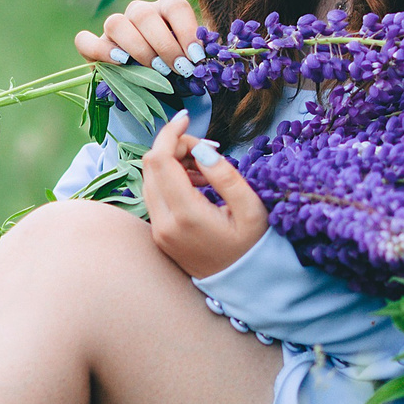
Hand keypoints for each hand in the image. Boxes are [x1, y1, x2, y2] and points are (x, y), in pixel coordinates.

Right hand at [74, 0, 205, 76]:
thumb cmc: (177, 71)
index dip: (187, 30)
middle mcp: (139, 12)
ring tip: (154, 70)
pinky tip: (121, 63)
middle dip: (164, 45)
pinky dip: (101, 50)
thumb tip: (208, 63)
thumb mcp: (191, 62)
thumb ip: (198, 58)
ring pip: (116, 22)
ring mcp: (115, 27)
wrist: (154, 88)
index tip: (196, 57)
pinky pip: (85, 41)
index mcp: (166, 10)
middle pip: (144, 15)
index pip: (175, 6)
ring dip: (137, 48)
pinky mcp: (94, 46)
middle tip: (178, 69)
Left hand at [141, 110, 267, 279]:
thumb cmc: (253, 246)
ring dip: (172, 162)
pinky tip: (197, 183)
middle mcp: (163, 224)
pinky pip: (154, 194)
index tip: (188, 118)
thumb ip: (225, 176)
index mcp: (185, 215)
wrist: (244, 286)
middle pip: (150, 165)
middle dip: (174, 146)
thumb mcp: (251, 209)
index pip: (160, 160)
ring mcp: (157, 231)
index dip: (170, 133)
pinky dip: (170, 179)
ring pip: (149, 178)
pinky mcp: (158, 234)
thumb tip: (201, 150)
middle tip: (208, 151)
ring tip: (206, 168)